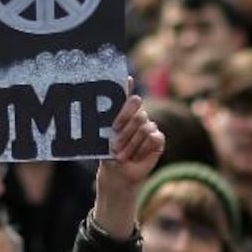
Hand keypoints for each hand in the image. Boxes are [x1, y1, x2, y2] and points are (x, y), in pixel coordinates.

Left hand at [93, 80, 164, 238]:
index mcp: (123, 112)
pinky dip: (142, 149)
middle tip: (114, 145)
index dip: (128, 86)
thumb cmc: (107, 153)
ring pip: (144, 128)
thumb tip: (93, 112)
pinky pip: (154, 138)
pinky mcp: (158, 138)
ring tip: (121, 156)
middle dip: (125, 129)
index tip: (127, 79)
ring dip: (131, 145)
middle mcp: (138, 116)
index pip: (126, 95)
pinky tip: (136, 157)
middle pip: (137, 112)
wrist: (117, 172)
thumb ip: (104, 124)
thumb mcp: (103, 138)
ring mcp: (149, 126)